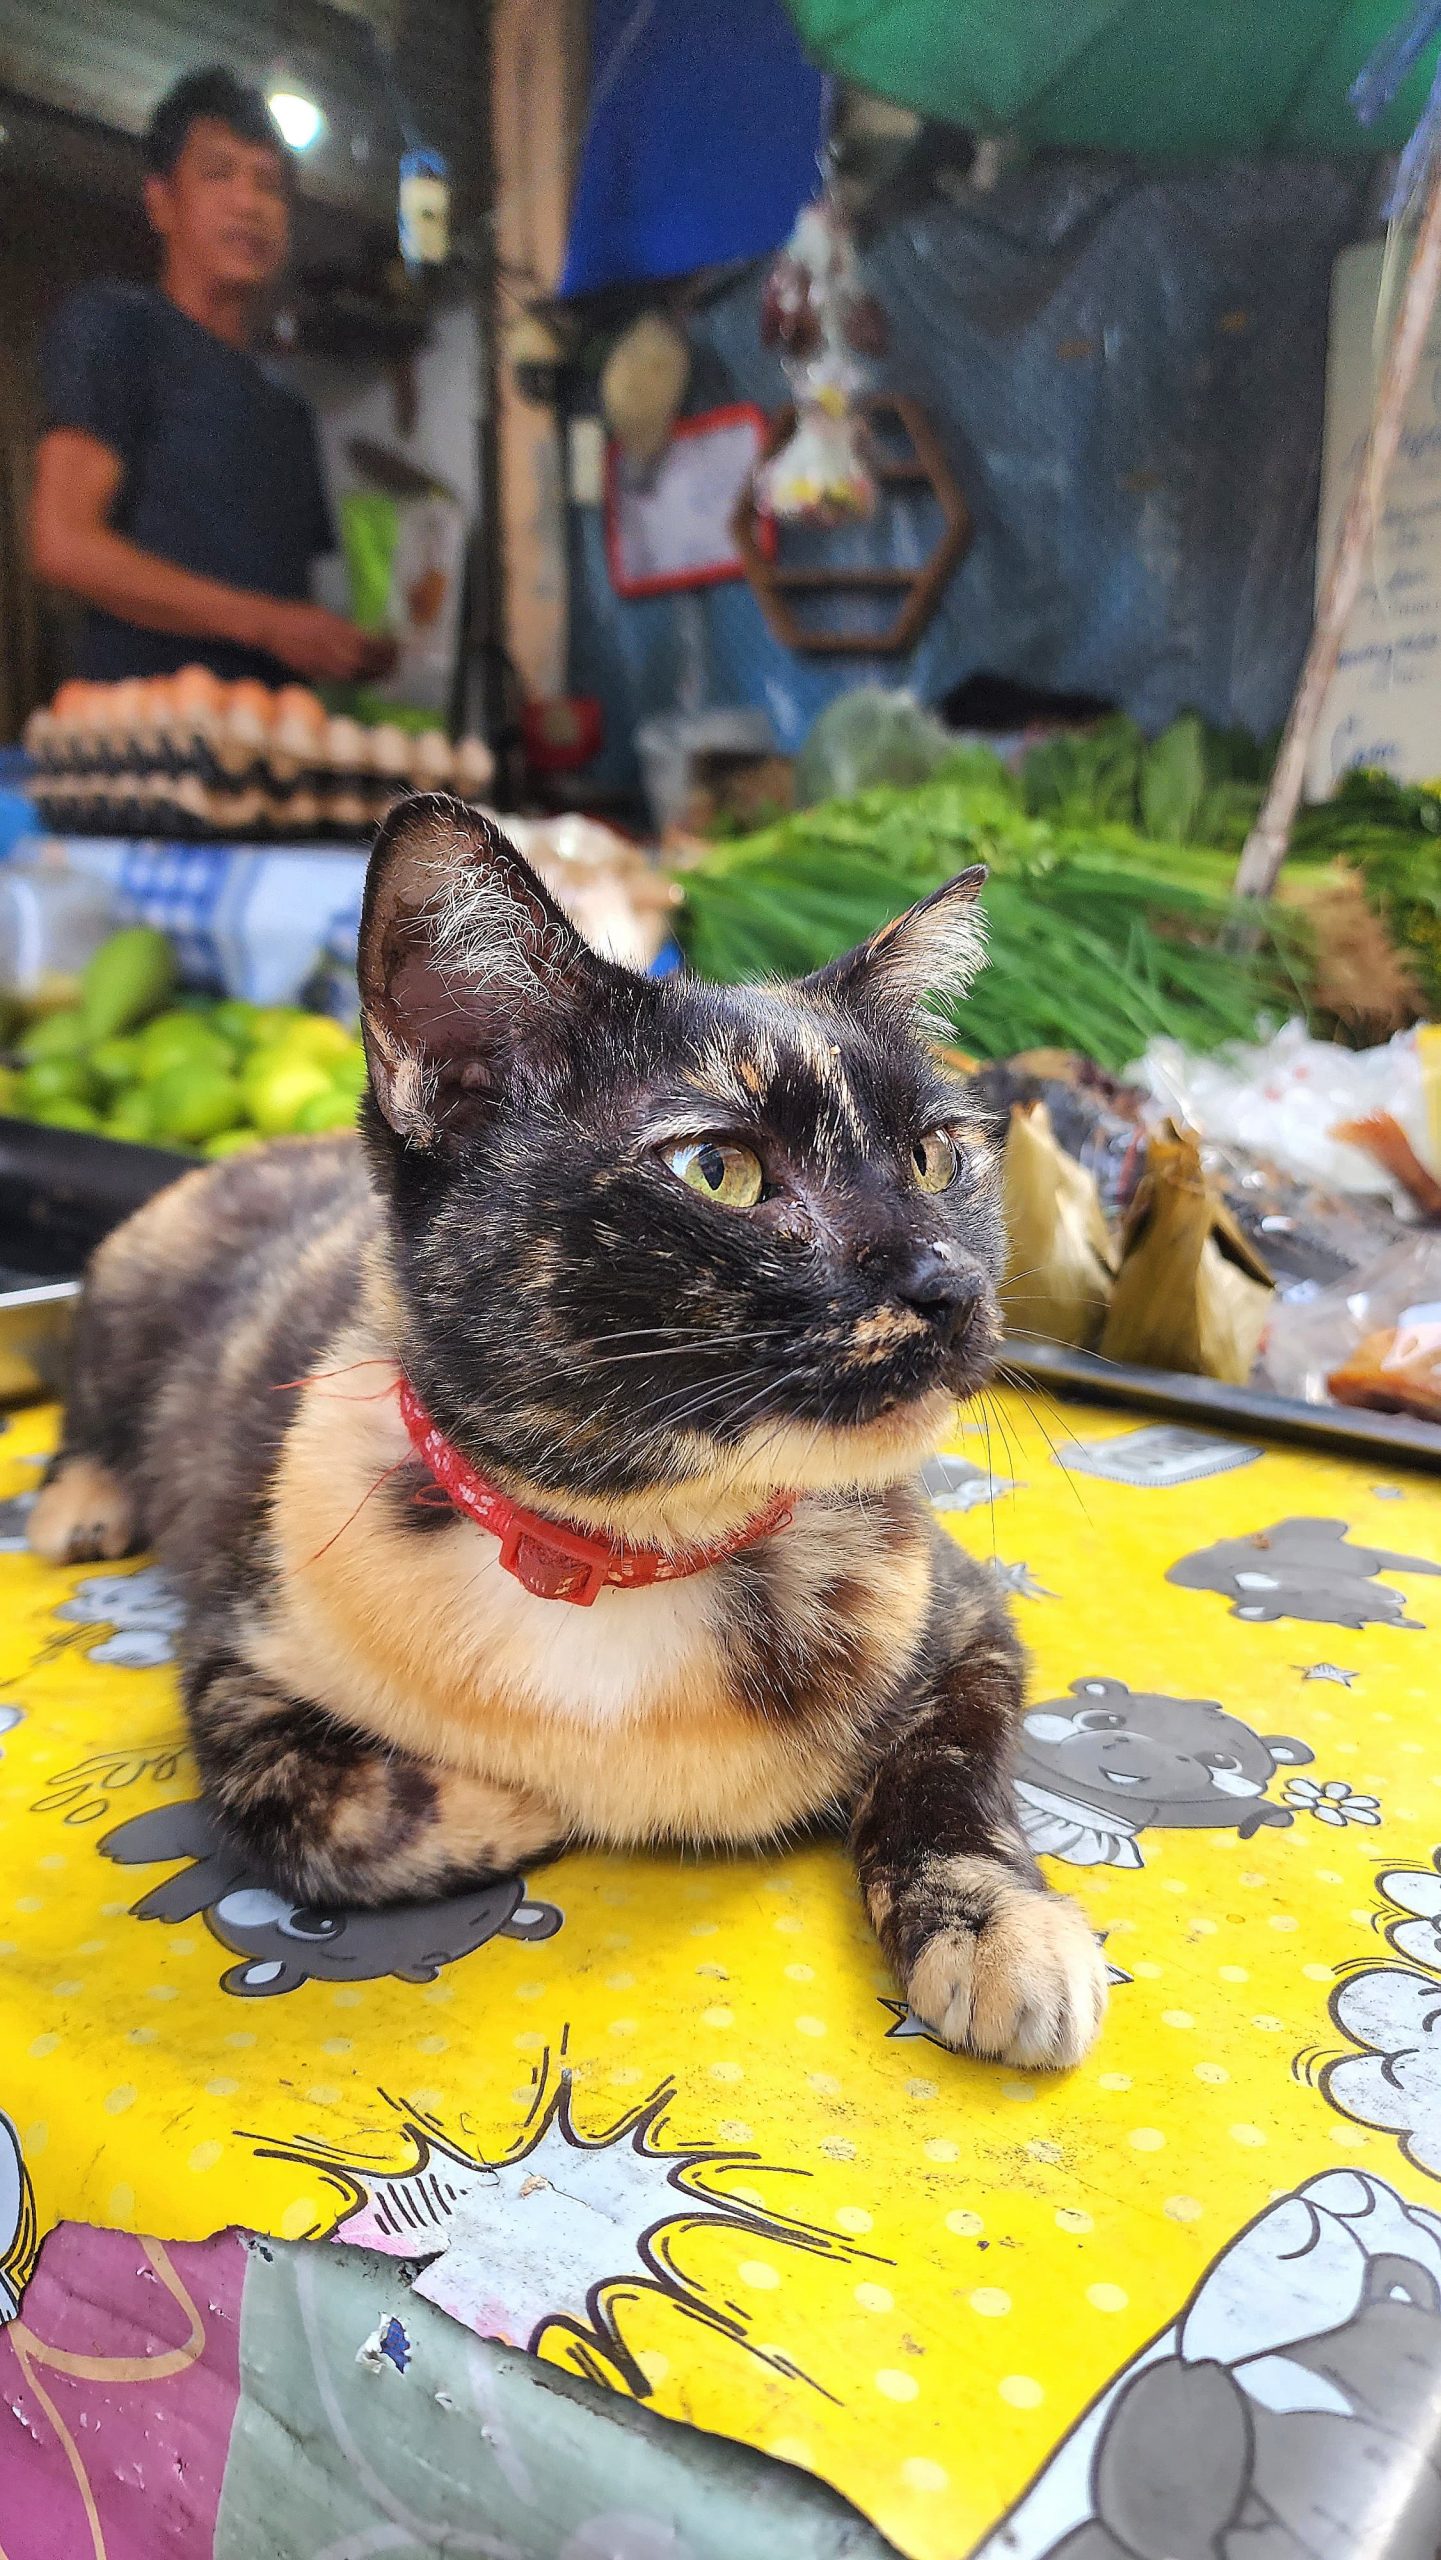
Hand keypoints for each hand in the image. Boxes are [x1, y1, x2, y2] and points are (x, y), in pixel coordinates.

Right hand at [261, 601, 397, 684]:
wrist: (270, 626)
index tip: (397, 646)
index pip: (369, 643)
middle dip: (384, 665)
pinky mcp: (315, 672)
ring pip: (355, 674)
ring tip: (386, 674)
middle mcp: (330, 646)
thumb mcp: (324, 614)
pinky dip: (357, 680)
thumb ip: (344, 627)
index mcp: (334, 628)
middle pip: (365, 662)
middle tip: (397, 664)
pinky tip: (366, 678)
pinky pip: (341, 680)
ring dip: (373, 676)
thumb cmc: (297, 615)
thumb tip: (364, 636)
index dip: (385, 648)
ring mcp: (321, 662)